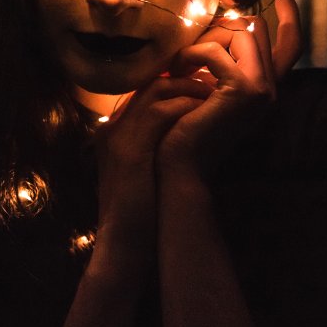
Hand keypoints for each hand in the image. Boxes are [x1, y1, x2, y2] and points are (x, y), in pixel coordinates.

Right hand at [93, 75, 212, 233]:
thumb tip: (184, 133)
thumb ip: (154, 148)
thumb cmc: (140, 216)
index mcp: (112, 132)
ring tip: (214, 94)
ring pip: (156, 91)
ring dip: (189, 88)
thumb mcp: (144, 173)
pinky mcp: (130, 151)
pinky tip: (204, 110)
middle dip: (185, 79)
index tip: (202, 87)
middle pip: (149, 84)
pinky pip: (160, 112)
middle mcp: (112, 129)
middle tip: (213, 83)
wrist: (122, 248)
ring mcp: (118, 138)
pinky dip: (185, 106)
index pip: (144, 92)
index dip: (175, 84)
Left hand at [156, 0, 301, 177]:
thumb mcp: (208, 89)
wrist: (181, 167)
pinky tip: (174, 73)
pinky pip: (213, 50)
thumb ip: (221, 64)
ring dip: (200, 40)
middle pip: (255, 27)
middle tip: (188, 47)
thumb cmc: (186, 128)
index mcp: (266, 87)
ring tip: (177, 64)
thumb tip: (219, 22)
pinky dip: (189, 56)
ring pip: (237, 32)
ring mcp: (261, 89)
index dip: (291, 14)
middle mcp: (271, 88)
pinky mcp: (242, 90)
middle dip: (218, 26)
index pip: (291, 43)